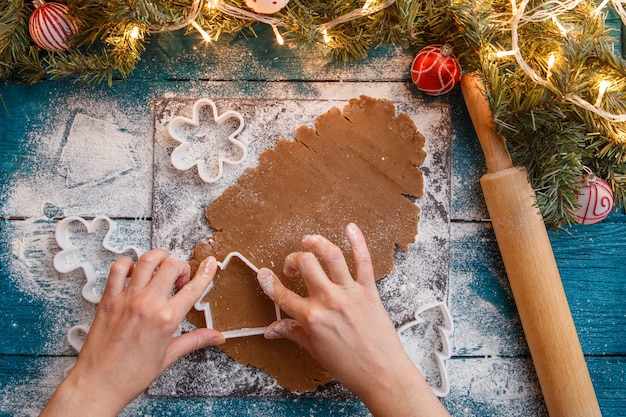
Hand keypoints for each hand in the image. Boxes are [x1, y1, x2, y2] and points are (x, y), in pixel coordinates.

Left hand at [41, 249, 224, 416]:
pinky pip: (118, 269)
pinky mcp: (108, 299)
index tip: (210, 264)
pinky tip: (133, 273)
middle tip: (180, 279)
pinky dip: (127, 264)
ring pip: (146, 260)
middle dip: (181, 267)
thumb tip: (216, 337)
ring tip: (160, 268)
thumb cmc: (130, 374)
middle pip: (171, 266)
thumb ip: (194, 340)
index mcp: (166, 319)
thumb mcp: (168, 356)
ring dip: (158, 259)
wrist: (99, 384)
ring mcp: (127, 299)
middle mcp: (147, 304)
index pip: (193, 288)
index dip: (206, 273)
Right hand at [256, 223, 449, 416]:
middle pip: (305, 264)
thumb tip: (271, 329)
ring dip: (317, 242)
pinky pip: (363, 260)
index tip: (263, 274)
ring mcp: (349, 293)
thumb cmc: (349, 366)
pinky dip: (358, 241)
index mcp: (311, 318)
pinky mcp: (369, 290)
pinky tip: (350, 228)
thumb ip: (293, 333)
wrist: (382, 374)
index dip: (269, 282)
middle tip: (292, 266)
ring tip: (309, 240)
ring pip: (331, 255)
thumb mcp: (315, 350)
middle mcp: (328, 301)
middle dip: (293, 259)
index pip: (283, 295)